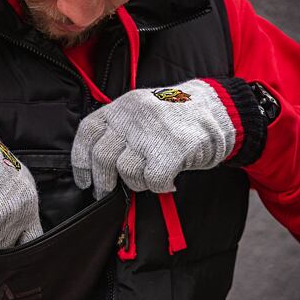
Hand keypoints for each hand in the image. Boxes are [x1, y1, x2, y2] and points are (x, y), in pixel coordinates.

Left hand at [71, 78, 265, 198]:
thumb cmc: (175, 119)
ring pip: (127, 171)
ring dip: (137, 183)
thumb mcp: (141, 112)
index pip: (88, 132)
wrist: (219, 110)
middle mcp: (132, 116)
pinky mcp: (172, 149)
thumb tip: (97, 166)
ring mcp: (152, 132)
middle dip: (102, 182)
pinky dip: (159, 187)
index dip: (80, 160)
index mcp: (121, 106)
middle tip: (107, 193)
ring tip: (150, 178)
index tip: (84, 180)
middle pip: (102, 155)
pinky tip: (168, 181)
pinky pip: (153, 180)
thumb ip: (119, 130)